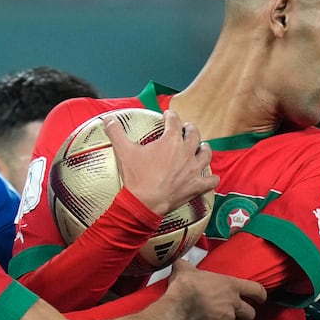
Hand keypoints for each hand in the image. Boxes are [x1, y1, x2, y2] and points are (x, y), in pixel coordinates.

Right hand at [104, 110, 218, 215]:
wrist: (144, 202)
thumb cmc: (136, 177)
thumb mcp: (124, 151)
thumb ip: (116, 132)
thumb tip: (107, 119)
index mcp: (171, 140)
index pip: (174, 121)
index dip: (171, 116)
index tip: (168, 116)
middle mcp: (186, 152)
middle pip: (194, 135)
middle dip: (190, 129)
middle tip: (187, 129)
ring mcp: (193, 169)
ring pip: (206, 154)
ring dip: (204, 149)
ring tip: (202, 147)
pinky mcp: (196, 186)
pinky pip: (211, 181)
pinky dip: (212, 179)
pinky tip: (212, 178)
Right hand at [165, 259, 265, 319]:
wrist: (177, 308)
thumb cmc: (185, 286)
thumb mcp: (186, 269)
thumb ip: (188, 266)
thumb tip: (181, 262)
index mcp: (231, 286)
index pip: (257, 290)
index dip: (260, 295)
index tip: (260, 299)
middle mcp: (233, 305)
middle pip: (250, 314)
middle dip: (244, 314)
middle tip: (234, 312)